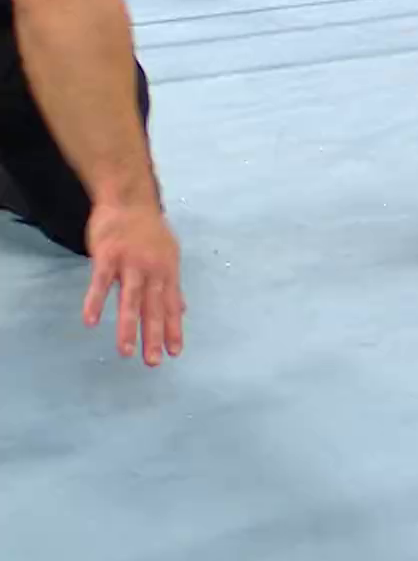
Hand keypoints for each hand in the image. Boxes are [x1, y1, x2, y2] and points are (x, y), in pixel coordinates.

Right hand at [83, 202, 184, 366]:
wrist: (129, 199)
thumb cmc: (148, 229)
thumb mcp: (169, 255)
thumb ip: (172, 285)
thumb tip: (183, 309)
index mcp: (168, 272)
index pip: (172, 306)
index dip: (174, 329)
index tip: (175, 352)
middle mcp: (153, 270)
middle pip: (154, 308)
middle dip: (154, 336)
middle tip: (154, 362)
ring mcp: (130, 263)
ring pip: (131, 300)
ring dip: (129, 327)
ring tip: (126, 352)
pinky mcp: (108, 257)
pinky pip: (101, 283)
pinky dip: (96, 302)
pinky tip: (92, 322)